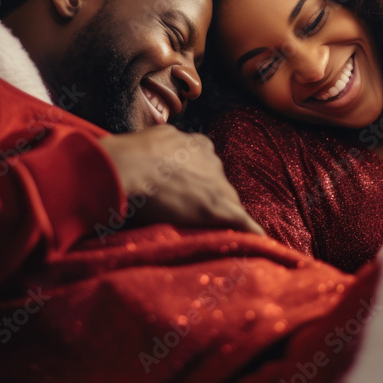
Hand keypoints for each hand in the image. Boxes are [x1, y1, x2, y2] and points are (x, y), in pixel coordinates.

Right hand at [99, 125, 264, 235]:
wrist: (125, 168)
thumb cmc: (126, 157)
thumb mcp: (148, 141)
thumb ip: (161, 146)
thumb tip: (155, 154)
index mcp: (194, 143)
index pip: (206, 164)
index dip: (199, 180)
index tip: (191, 190)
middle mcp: (210, 159)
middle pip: (220, 184)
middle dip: (211, 197)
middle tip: (195, 216)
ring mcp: (216, 183)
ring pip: (229, 202)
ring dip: (225, 215)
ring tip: (221, 232)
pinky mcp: (216, 207)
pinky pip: (241, 220)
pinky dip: (250, 231)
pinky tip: (258, 241)